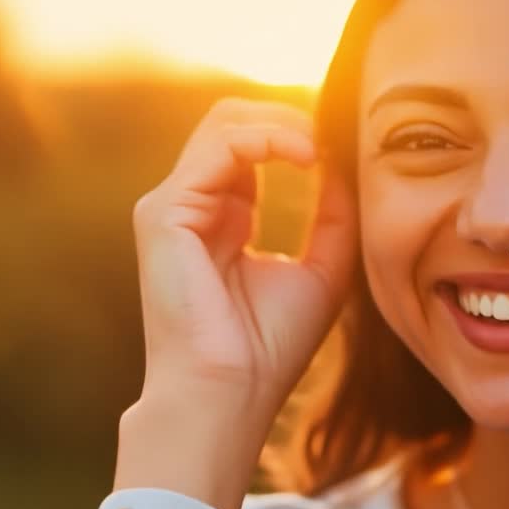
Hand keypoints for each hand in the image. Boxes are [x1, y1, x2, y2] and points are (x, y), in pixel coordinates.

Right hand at [117, 97, 357, 508]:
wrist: (230, 393)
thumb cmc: (269, 347)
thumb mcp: (322, 270)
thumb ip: (332, 215)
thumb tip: (344, 163)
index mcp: (225, 217)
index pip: (252, 144)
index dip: (298, 132)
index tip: (344, 142)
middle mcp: (194, 205)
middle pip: (233, 120)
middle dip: (288, 116)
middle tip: (333, 131)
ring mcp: (172, 205)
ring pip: (224, 122)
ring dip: (281, 122)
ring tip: (319, 146)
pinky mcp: (164, 213)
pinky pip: (218, 148)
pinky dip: (265, 139)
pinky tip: (303, 156)